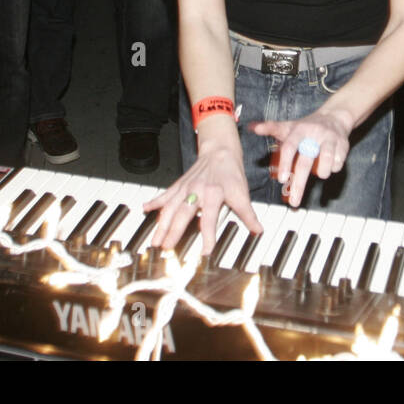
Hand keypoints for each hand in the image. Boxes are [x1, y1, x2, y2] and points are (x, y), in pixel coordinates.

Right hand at [144, 132, 262, 253]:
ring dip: (161, 224)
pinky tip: (145, 209)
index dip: (207, 237)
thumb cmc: (231, 173)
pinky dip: (154, 202)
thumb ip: (248, 215)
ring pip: (170, 207)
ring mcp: (185, 188)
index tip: (204, 253)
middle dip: (173, 232)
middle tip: (166, 248)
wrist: (220, 151)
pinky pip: (165, 194)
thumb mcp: (242, 194)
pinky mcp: (179, 185)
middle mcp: (197, 191)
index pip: (209, 219)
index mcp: (214, 194)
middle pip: (183, 214)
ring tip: (155, 240)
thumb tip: (258, 231)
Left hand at [251, 110, 350, 207]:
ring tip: (320, 174)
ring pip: (326, 161)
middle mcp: (314, 134)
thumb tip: (251, 127)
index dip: (286, 163)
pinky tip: (330, 167)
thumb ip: (270, 128)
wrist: (333, 117)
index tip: (283, 180)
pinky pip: (338, 163)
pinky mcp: (343, 145)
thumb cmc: (306, 127)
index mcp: (298, 130)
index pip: (290, 147)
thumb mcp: (288, 126)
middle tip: (294, 201)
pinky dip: (333, 169)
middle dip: (300, 183)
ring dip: (322, 172)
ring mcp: (330, 139)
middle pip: (306, 161)